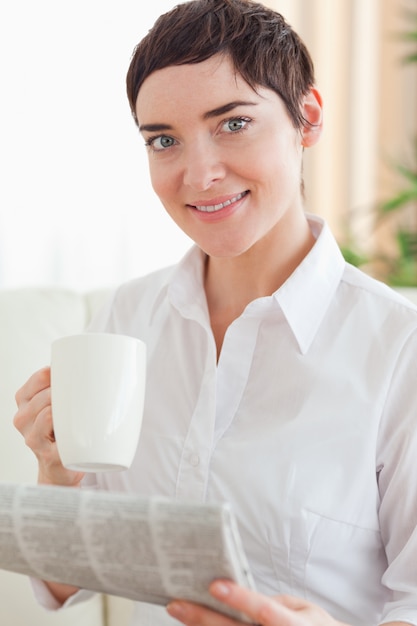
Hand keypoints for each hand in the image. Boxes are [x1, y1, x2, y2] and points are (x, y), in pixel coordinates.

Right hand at [14, 367, 83, 486]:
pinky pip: (56, 440)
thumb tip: (95, 363)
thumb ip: (66, 387)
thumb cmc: (61, 430)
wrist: (60, 467)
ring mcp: (32, 438)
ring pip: (46, 416)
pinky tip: (73, 430)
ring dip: (62, 410)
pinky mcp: (47, 455)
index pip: (37, 379)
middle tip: (81, 390)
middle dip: (61, 391)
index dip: (53, 374)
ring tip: (77, 408)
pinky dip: (65, 432)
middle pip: (42, 396)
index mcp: (25, 401)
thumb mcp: (56, 405)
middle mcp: (23, 419)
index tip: (72, 371)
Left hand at [167, 580, 348, 625]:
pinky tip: (194, 625)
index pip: (264, 611)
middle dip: (203, 618)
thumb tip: (237, 594)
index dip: (240, 598)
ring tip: (179, 612)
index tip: (215, 584)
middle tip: (177, 604)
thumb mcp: (303, 609)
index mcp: (293, 625)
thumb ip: (273, 602)